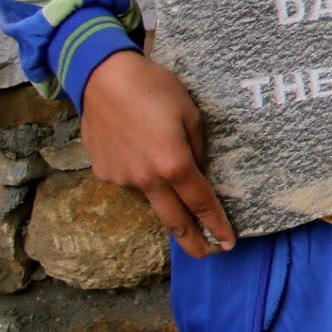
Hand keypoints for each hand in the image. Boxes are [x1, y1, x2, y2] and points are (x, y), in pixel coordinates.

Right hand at [79, 50, 234, 257]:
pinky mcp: (103, 173)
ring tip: (178, 196)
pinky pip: (131, 187)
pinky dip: (144, 183)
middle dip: (194, 242)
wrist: (102, 78)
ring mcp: (121, 179)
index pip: (201, 204)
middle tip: (209, 253)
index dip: (217, 225)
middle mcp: (146, 179)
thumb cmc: (154, 88)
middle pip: (174, 221)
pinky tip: (145, 163)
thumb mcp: (190, 114)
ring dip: (167, 204)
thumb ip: (197, 150)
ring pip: (151, 202)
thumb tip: (200, 173)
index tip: (229, 242)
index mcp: (173, 164)